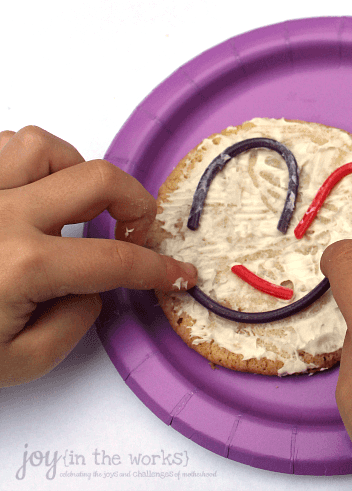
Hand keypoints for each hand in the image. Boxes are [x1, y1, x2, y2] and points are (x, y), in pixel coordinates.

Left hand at [0, 126, 196, 386]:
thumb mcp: (16, 366)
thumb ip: (73, 323)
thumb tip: (94, 289)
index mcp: (21, 265)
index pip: (114, 260)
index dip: (156, 268)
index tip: (174, 272)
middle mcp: (1, 215)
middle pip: (98, 178)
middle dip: (135, 203)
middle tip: (136, 230)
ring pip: (44, 146)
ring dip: (73, 171)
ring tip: (73, 203)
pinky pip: (0, 148)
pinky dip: (25, 164)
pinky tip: (26, 195)